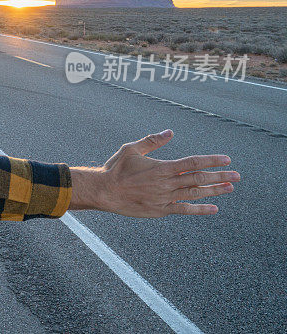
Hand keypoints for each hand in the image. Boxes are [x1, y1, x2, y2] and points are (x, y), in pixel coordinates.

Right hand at [69, 130, 239, 216]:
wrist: (104, 191)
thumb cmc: (116, 169)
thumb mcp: (131, 149)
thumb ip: (152, 141)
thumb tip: (169, 132)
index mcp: (162, 167)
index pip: (193, 163)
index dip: (211, 161)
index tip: (226, 159)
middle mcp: (166, 183)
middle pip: (199, 179)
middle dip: (220, 176)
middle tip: (237, 175)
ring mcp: (165, 198)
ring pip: (195, 194)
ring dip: (214, 191)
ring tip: (230, 188)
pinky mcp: (161, 210)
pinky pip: (184, 210)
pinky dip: (200, 209)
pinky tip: (213, 208)